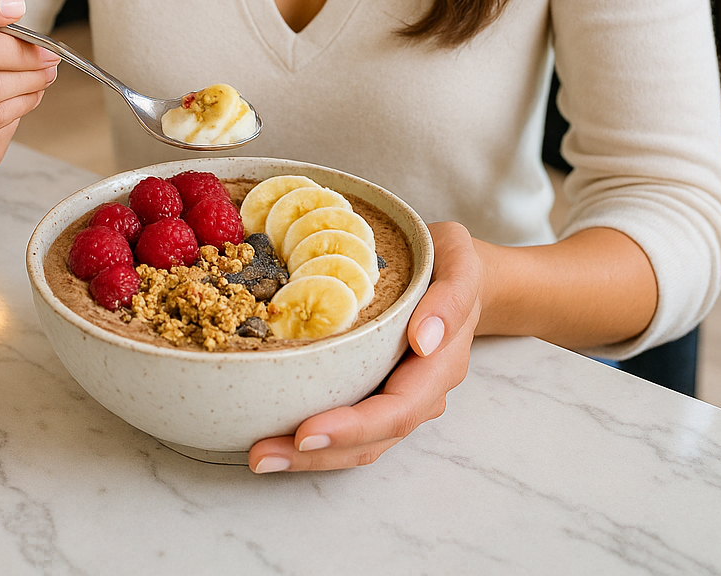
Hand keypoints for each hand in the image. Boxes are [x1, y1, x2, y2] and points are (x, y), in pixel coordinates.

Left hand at [249, 222, 481, 472]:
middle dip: (316, 454)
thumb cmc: (453, 263)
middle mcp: (418, 393)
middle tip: (262, 455)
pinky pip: (346, 422)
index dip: (352, 428)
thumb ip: (452, 299)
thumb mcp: (460, 263)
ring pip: (355, 442)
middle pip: (370, 439)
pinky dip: (311, 436)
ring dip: (307, 456)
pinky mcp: (373, 389)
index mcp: (439, 367)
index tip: (306, 433)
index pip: (397, 411)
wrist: (459, 274)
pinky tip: (273, 432)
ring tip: (259, 455)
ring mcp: (396, 396)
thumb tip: (425, 340)